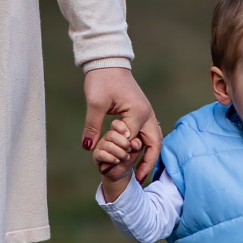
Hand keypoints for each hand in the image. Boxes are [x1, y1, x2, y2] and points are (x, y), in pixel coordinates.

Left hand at [82, 65, 161, 183]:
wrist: (108, 62)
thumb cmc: (102, 80)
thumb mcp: (95, 104)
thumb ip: (93, 127)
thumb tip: (88, 147)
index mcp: (137, 113)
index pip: (133, 143)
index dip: (122, 157)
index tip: (111, 171)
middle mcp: (147, 114)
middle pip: (155, 144)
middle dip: (148, 163)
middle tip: (139, 180)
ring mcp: (146, 112)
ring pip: (154, 139)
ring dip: (149, 156)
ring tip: (140, 173)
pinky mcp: (141, 111)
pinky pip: (148, 133)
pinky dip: (145, 146)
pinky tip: (136, 155)